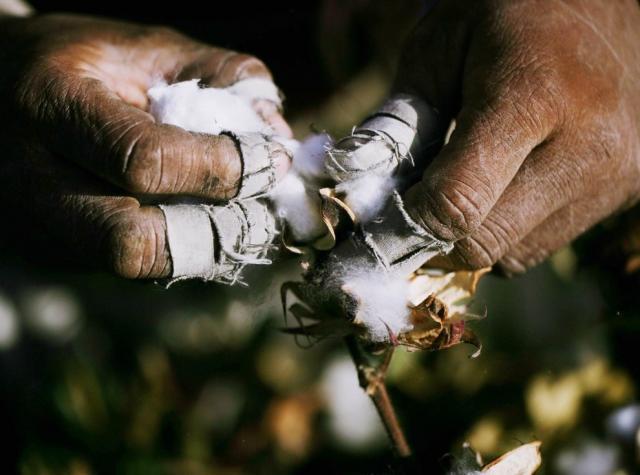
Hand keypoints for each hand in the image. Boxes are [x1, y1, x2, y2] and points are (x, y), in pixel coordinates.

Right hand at [0, 14, 290, 277]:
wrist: (1, 94)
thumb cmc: (82, 63)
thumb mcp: (149, 48)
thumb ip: (221, 78)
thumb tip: (277, 135)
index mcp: (52, 104)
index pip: (145, 161)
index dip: (221, 168)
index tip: (268, 162)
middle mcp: (33, 181)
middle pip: (132, 243)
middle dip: (213, 230)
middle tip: (257, 209)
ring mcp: (39, 228)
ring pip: (136, 268)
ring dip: (203, 248)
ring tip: (235, 215)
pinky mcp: (55, 253)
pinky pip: (131, 268)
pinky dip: (178, 250)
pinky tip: (196, 220)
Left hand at [398, 0, 639, 274]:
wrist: (601, 0)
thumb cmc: (507, 13)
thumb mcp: (438, 47)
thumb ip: (402, 123)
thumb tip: (370, 195)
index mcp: (533, 98)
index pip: (457, 205)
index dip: (407, 221)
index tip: (383, 212)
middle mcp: (586, 148)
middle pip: (485, 243)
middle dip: (436, 236)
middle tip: (415, 204)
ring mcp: (615, 177)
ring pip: (513, 254)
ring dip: (474, 235)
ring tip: (466, 184)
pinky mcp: (626, 191)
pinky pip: (544, 241)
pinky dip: (510, 228)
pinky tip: (506, 184)